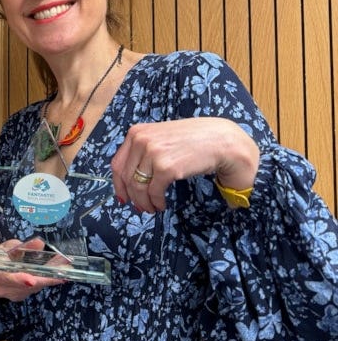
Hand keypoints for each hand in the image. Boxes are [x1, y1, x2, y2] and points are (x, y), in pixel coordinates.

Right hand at [0, 239, 64, 301]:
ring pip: (33, 288)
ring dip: (48, 278)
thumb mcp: (8, 246)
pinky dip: (42, 281)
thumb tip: (39, 243)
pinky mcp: (17, 297)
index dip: (20, 279)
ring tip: (63, 268)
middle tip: (64, 270)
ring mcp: (9, 294)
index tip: (31, 280)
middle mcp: (1, 288)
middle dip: (46, 278)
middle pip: (26, 285)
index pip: (7, 277)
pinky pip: (33, 289)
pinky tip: (51, 274)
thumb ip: (23, 246)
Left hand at [111, 117, 258, 212]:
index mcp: (137, 132)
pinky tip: (162, 205)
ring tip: (152, 208)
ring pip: (138, 186)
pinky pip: (153, 192)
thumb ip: (144, 152)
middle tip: (141, 207)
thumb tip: (129, 180)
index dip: (118, 184)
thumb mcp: (162, 139)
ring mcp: (152, 153)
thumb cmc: (196, 140)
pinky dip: (156, 202)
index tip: (123, 197)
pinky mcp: (166, 167)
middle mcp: (141, 140)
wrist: (224, 140)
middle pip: (126, 177)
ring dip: (144, 202)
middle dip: (132, 196)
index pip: (117, 164)